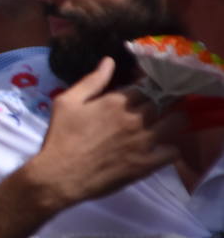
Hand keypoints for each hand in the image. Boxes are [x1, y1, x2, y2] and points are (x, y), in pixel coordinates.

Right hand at [23, 57, 182, 215]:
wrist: (60, 176)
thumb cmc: (60, 137)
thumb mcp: (66, 102)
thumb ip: (91, 81)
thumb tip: (109, 61)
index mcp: (116, 101)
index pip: (147, 84)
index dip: (149, 84)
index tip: (146, 88)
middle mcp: (135, 118)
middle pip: (165, 100)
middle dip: (163, 99)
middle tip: (157, 104)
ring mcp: (144, 141)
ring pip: (176, 122)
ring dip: (173, 119)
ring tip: (164, 123)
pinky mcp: (148, 163)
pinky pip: (173, 151)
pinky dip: (170, 148)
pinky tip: (160, 148)